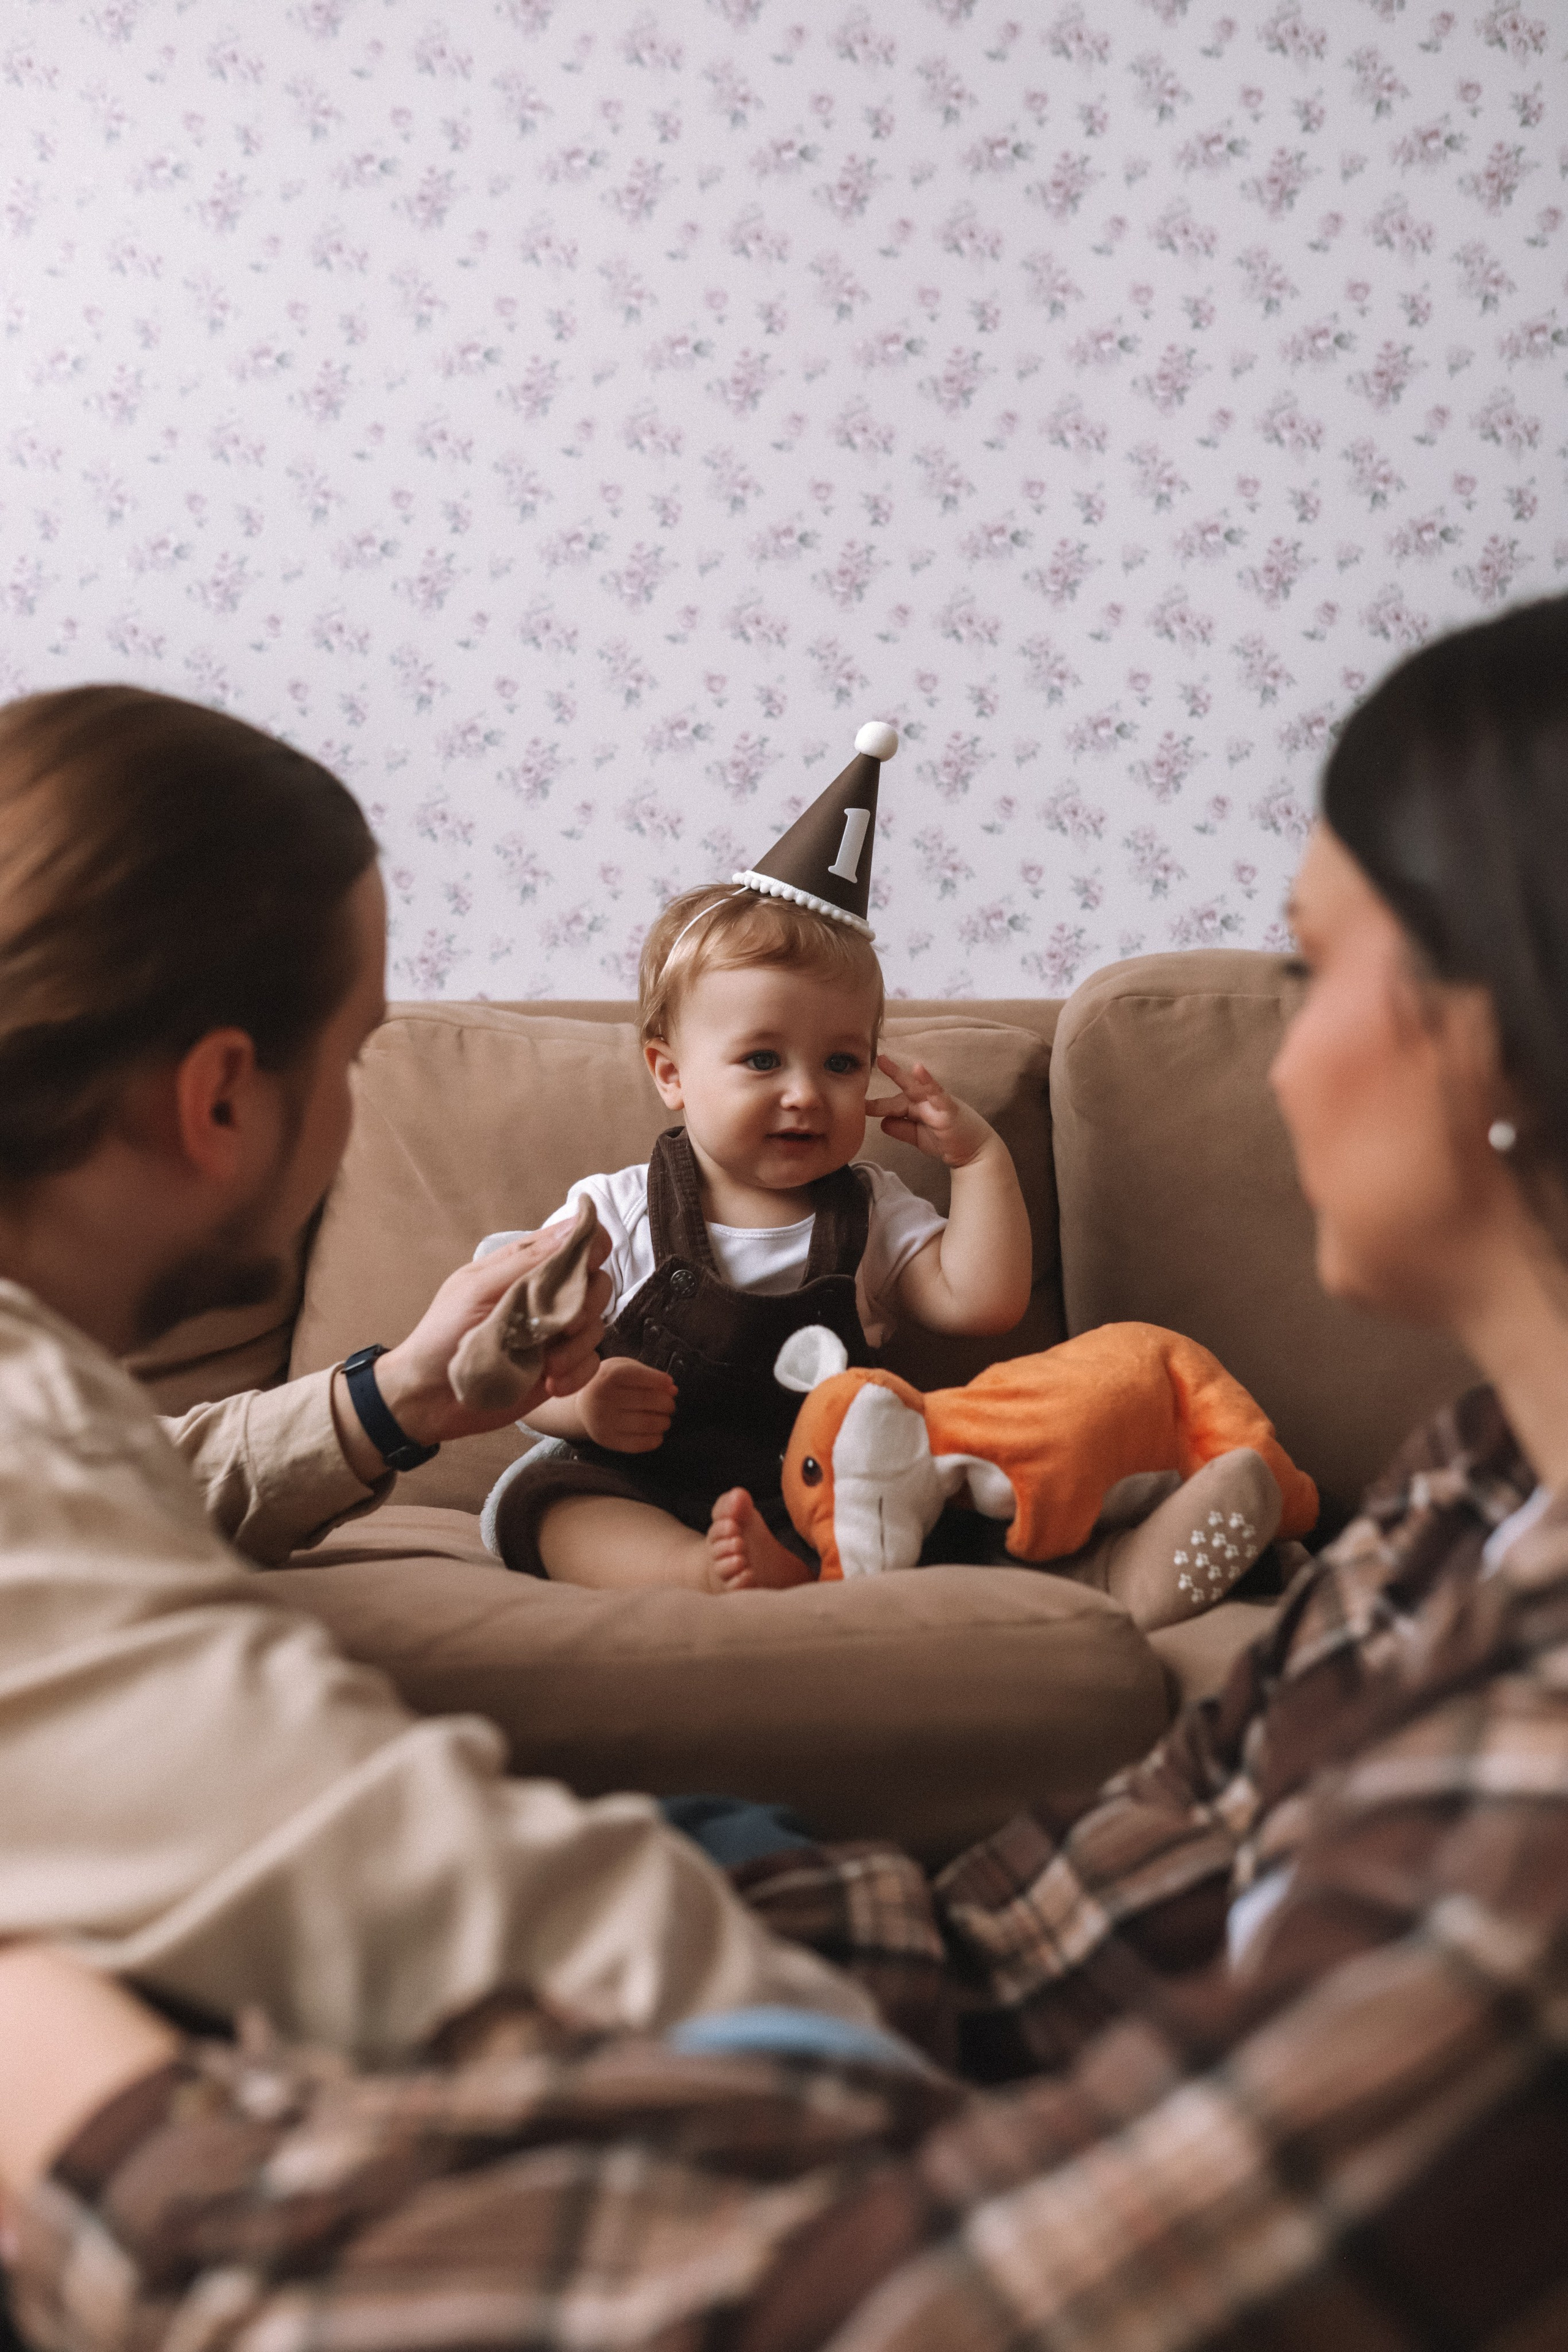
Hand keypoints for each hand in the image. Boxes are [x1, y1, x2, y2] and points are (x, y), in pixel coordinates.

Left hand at [354, 1225, 612, 1461]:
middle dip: (586, 1304)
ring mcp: (554, 1334)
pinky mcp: (559, 1368)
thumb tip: (576, 1226)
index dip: (591, 1247)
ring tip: (547, 1365)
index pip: (576, 1242)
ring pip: (596, 1326)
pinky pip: (590, 1363)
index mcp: (525, 1267)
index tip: (589, 1263)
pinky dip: (578, 1373)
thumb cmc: (443, 1334)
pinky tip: (551, 1383)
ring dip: (578, 1346)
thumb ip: (529, 1260)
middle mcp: (546, 1296)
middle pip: (597, 1283)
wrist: (427, 1398)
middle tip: (563, 1326)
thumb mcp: (479, 1289)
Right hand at [576, 1355, 676, 1452]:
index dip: (660, 1380)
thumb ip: (649, 1375)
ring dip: (664, 1422)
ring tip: (664, 1419)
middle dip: (667, 1403)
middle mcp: (603, 1398)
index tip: (669, 1383)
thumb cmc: (609, 1384)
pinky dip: (655, 1439)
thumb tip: (673, 1389)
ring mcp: (604, 1421)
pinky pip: (638, 1444)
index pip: (641, 1377)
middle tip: (669, 1405)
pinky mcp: (607, 1439)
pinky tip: (656, 1433)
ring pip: (647, 1423)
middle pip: (648, 1400)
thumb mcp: (623, 1369)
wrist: (581, 1406)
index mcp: (608, 1376)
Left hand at [871, 1054, 994, 1169]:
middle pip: (904, 1087)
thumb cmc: (947, 1141)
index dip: (876, 1104)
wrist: (974, 1152)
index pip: (893, 1103)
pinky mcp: (948, 1108)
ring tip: (884, 1062)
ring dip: (901, 1075)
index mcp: (917, 1107)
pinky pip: (937, 1093)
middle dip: (889, 1074)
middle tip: (873, 1059)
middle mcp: (926, 1102)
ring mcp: (937, 1103)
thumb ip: (901, 1129)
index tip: (858, 1103)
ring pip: (917, 1087)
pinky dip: (928, 1081)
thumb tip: (882, 1123)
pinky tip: (918, 1070)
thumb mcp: (918, 1137)